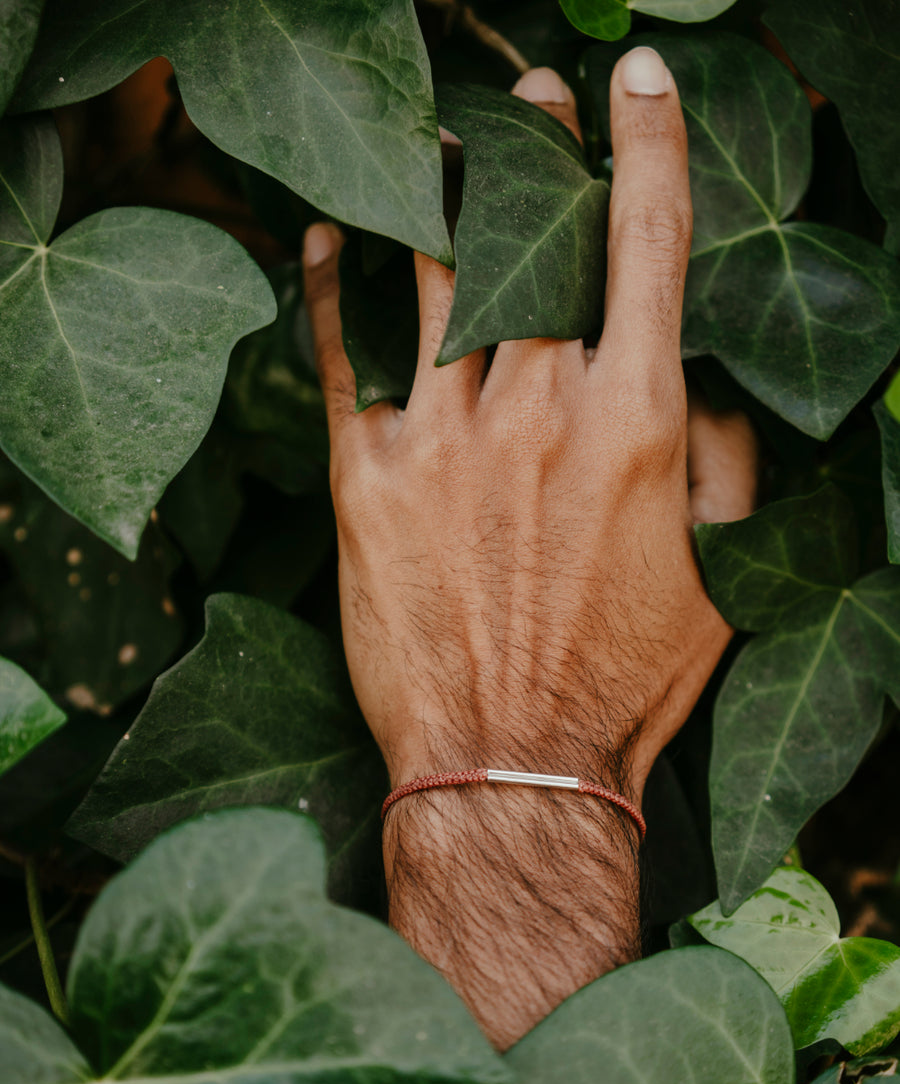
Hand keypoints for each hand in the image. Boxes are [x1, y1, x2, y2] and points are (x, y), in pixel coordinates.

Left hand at [302, 48, 756, 805]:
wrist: (509, 769)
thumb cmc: (623, 680)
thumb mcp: (723, 574)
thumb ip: (726, 458)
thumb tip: (704, 380)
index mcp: (635, 420)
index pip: (647, 241)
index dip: (646, 142)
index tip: (633, 79)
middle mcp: (535, 406)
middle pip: (531, 238)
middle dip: (534, 153)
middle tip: (528, 104)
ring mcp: (441, 435)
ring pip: (433, 275)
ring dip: (438, 196)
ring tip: (435, 153)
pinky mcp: (364, 477)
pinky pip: (342, 352)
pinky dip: (331, 284)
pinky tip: (327, 238)